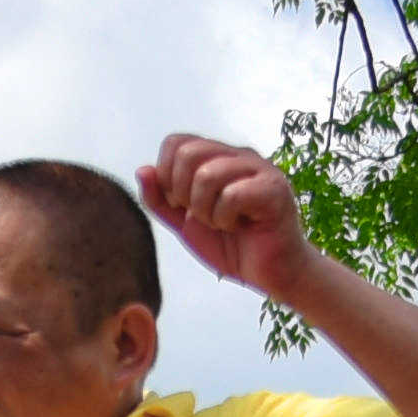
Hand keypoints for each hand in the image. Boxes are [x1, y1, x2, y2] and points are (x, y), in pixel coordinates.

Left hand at [139, 134, 312, 294]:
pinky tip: (240, 226)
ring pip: (207, 175)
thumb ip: (161, 200)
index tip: (182, 205)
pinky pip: (231, 195)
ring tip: (223, 223)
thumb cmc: (233, 245)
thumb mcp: (185, 224)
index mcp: (219, 157)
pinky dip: (225, 218)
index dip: (167, 176)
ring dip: (205, 211)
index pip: (176, 142)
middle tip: (201, 215)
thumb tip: (143, 170)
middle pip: (187, 153)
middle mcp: (239, 155)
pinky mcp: (274, 188)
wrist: (272, 273)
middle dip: (182, 193)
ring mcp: (260, 168)